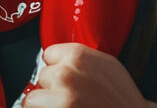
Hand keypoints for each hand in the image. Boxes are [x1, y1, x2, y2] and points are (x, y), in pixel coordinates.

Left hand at [22, 43, 156, 107]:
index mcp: (77, 55)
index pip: (48, 54)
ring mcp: (60, 97)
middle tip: (70, 95)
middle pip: (42, 76)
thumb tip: (60, 58)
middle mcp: (65, 74)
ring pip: (33, 97)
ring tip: (63, 106)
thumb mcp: (106, 64)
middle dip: (53, 86)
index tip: (63, 76)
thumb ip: (81, 58)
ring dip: (44, 103)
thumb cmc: (123, 97)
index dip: (57, 66)